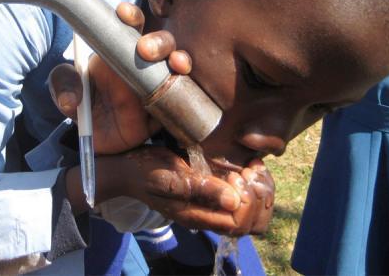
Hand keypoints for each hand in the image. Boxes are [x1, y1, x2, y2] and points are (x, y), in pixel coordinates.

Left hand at [48, 2, 191, 153]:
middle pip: (160, 42)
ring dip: (178, 58)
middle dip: (157, 41)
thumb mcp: (65, 92)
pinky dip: (185, 88)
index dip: (130, 15)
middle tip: (144, 50)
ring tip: (174, 63)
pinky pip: (180, 96)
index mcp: (119, 51)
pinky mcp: (165, 108)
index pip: (128, 26)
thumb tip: (72, 98)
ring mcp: (157, 85)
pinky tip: (182, 83)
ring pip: (176, 63)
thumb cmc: (85, 105)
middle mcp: (143, 64)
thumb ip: (63, 85)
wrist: (96, 137)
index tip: (123, 13)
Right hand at [119, 147, 273, 234]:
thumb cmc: (148, 171)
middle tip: (247, 172)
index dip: (247, 202)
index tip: (238, 176)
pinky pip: (244, 198)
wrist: (129, 170)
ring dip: (258, 191)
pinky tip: (247, 165)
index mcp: (197, 216)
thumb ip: (200, 187)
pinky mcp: (214, 192)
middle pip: (251, 224)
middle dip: (259, 198)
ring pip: (252, 213)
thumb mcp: (171, 176)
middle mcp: (209, 215)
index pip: (238, 224)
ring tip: (249, 168)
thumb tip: (233, 201)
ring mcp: (212, 205)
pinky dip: (253, 183)